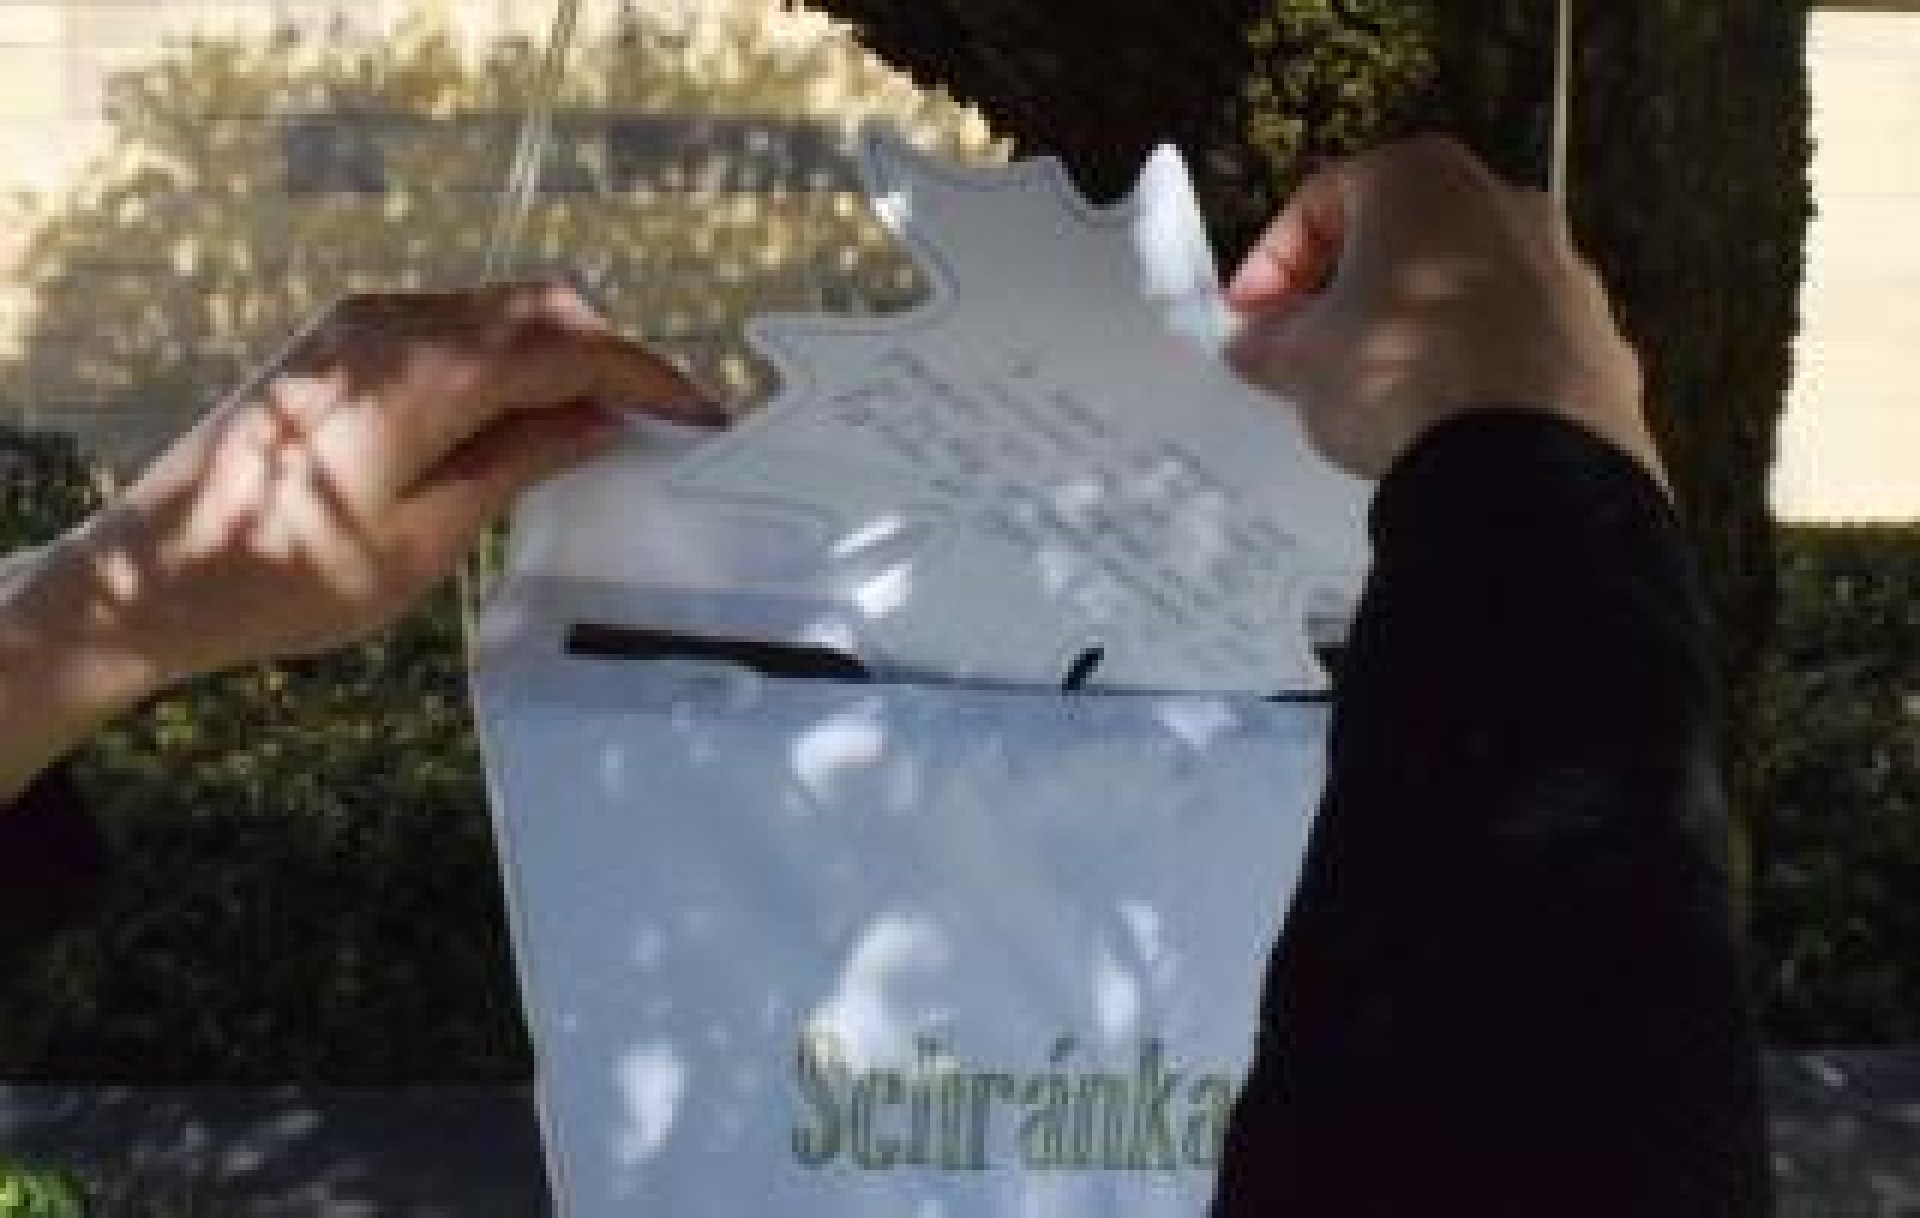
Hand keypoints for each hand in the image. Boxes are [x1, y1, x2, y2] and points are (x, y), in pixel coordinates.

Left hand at [0, 281, 716, 797]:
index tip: (705, 415)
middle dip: (613, 355)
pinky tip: (525, 414)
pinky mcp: (339, 341)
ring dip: (562, 353)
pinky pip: (452, 325)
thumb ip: (521, 460)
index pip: (568, 350)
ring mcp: (360, 326)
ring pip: (498, 309)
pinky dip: (507, 356)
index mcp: (422, 376)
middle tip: (662, 421)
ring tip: (604, 423)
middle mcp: (392, 325)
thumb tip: (602, 420)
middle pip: (539, 308)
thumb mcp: (427, 537)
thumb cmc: (289, 578)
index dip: (647, 378)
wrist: (155, 577)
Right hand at [1224, 136, 1658, 484]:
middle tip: (1310, 346)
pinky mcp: (1599, 337)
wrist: (1523, 459)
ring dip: (1416, 325)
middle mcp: (1504, 202)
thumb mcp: (1303, 358)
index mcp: (1421, 178)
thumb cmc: (1398, 371)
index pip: (1322, 200)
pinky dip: (1477, 367)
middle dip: (1350, 289)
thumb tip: (1259, 342)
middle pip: (1404, 237)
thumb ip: (1272, 340)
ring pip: (1465, 286)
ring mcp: (1565, 269)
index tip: (1248, 316)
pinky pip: (1518, 342)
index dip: (1272, 261)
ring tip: (1379, 391)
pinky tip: (1447, 419)